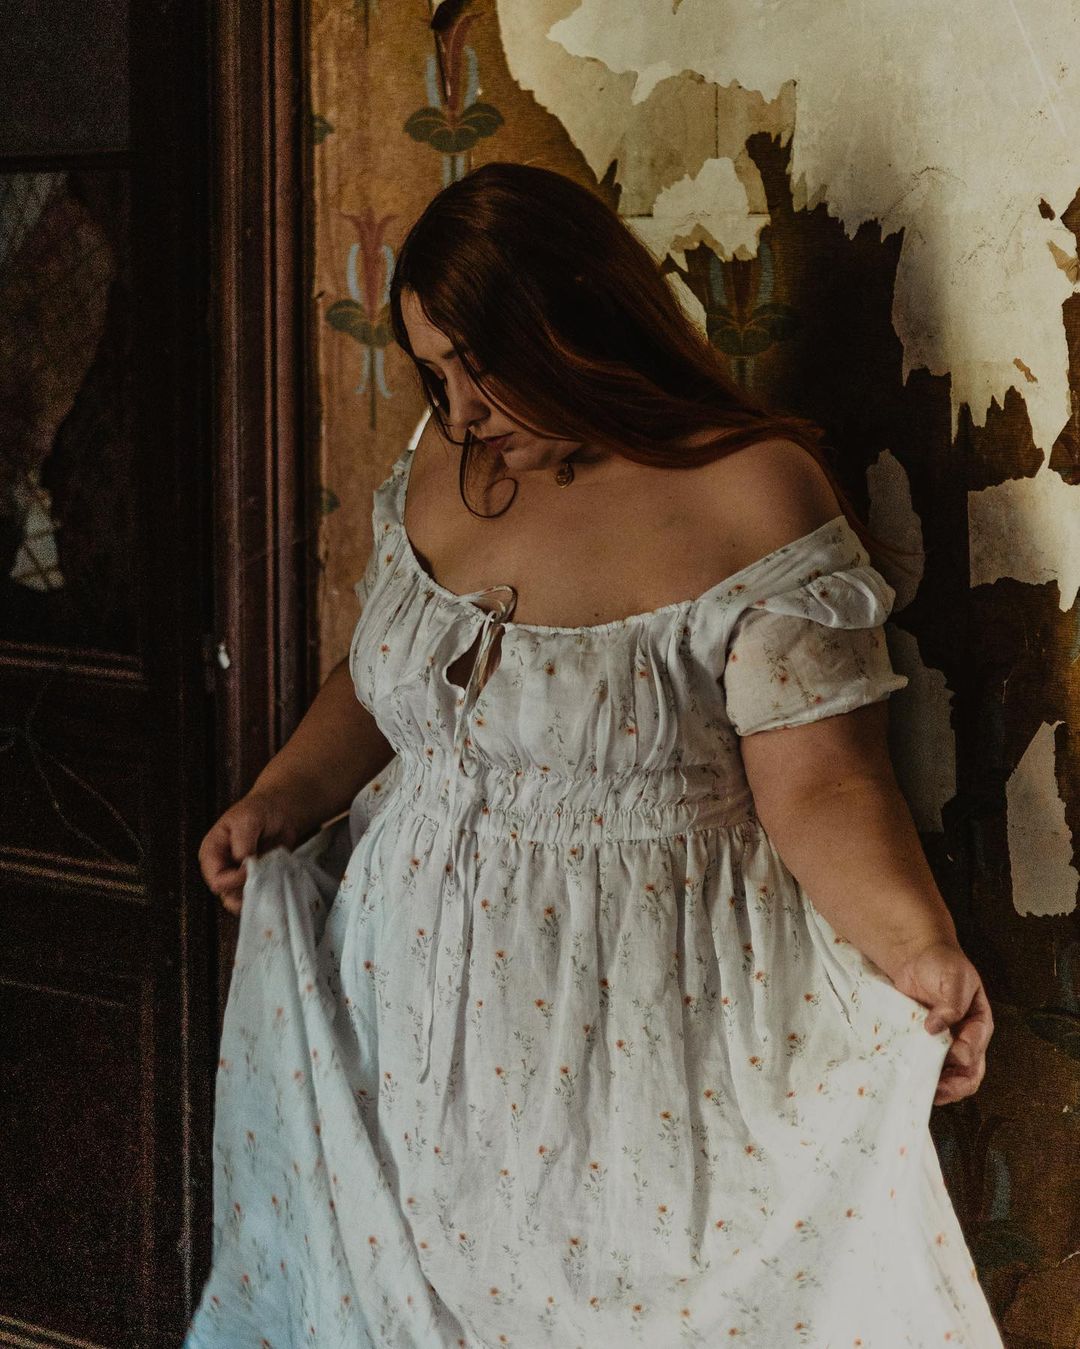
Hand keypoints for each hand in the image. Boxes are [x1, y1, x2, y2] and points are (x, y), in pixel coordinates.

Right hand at [198, 789, 300, 914]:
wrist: (279, 812)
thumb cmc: (259, 811)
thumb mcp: (248, 819)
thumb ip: (243, 842)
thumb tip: (244, 864)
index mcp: (212, 854)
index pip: (217, 880)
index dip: (236, 880)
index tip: (255, 868)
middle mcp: (221, 869)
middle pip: (227, 895)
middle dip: (247, 889)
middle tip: (266, 876)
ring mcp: (237, 877)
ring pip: (240, 901)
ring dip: (257, 895)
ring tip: (271, 881)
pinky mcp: (253, 881)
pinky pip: (254, 897)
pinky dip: (265, 895)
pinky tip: (275, 885)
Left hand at [890, 941, 993, 1105]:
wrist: (917, 957)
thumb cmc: (941, 964)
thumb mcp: (953, 977)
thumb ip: (951, 1003)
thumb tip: (935, 1028)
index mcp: (978, 1024)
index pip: (977, 1049)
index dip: (965, 1055)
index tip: (951, 1054)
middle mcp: (965, 1040)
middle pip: (968, 1074)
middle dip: (954, 1086)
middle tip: (936, 1091)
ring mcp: (944, 1045)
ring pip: (948, 1077)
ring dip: (937, 1087)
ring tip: (920, 1091)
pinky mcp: (923, 1045)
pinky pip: (925, 1066)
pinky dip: (920, 1076)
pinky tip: (907, 1080)